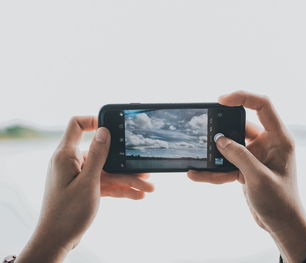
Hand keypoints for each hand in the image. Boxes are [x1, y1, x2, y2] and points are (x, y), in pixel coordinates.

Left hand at [16, 116, 153, 262]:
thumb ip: (97, 155)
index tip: (113, 126)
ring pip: (108, 172)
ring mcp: (80, 176)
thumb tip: (103, 131)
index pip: (77, 126)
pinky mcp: (85, 188)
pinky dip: (120, 189)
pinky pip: (105, 184)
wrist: (56, 241)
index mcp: (66, 156)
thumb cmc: (67, 213)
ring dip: (128, 179)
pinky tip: (137, 195)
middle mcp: (73, 163)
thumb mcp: (88, 182)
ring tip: (148, 187)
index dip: (94, 120)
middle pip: (103, 154)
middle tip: (145, 169)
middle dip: (125, 162)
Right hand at [187, 91, 305, 261]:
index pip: (263, 106)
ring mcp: (255, 156)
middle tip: (206, 129)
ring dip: (215, 152)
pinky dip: (213, 170)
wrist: (282, 225)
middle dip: (223, 128)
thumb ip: (239, 155)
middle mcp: (267, 144)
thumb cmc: (280, 202)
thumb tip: (219, 139)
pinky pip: (226, 164)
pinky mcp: (246, 168)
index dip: (243, 97)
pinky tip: (196, 174)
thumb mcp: (258, 177)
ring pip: (231, 146)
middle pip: (241, 125)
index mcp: (278, 139)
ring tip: (198, 156)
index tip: (221, 100)